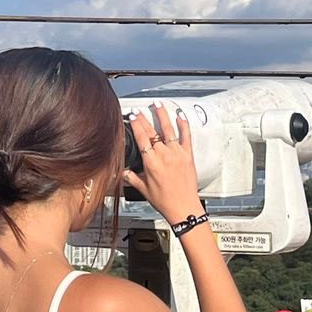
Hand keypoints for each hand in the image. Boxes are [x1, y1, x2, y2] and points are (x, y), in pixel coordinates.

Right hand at [123, 101, 204, 223]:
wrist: (183, 207)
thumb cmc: (164, 200)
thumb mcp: (143, 189)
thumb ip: (132, 177)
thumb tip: (123, 172)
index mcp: (151, 163)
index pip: (141, 138)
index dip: (136, 125)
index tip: (132, 116)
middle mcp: (164, 155)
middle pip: (152, 131)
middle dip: (144, 118)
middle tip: (139, 109)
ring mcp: (177, 153)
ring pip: (168, 129)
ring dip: (162, 115)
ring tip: (157, 104)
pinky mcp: (188, 155)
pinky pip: (186, 136)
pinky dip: (183, 125)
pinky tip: (180, 116)